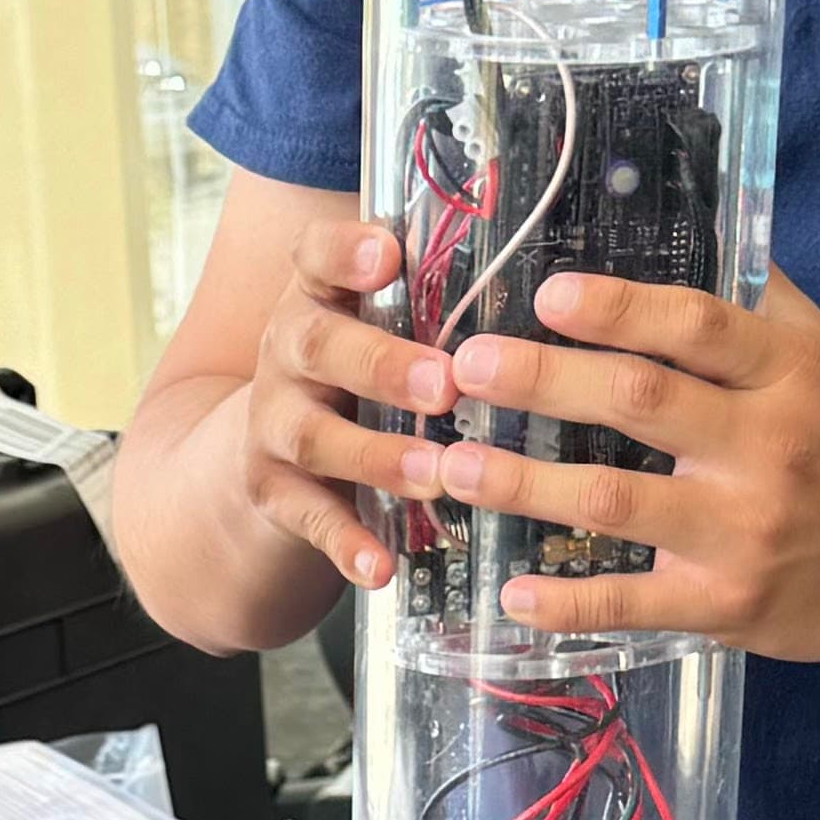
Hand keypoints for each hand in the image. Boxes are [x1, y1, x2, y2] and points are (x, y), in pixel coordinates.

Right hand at [236, 209, 481, 595]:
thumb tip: (561, 281)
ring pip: (315, 436)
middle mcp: (288, 351)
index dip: (344, 252)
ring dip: (376, 457)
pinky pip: (309, 518)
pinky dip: (345, 543)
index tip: (386, 255)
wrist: (257, 451)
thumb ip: (431, 299)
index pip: (316, 256)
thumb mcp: (376, 324)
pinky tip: (381, 568)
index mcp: (319, 297)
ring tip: (433, 473)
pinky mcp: (272, 491)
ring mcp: (274, 423)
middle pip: (317, 345)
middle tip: (445, 387)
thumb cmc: (357, 373)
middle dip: (383, 366)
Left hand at [421, 265, 819, 664]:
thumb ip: (748, 302)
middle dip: (541, 381)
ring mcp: (746, 531)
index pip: (697, 326)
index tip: (545, 295)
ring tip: (452, 466)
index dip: (616, 308)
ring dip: (522, 483)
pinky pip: (633, 601)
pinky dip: (567, 601)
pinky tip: (511, 593)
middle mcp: (770, 447)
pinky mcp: (728, 604)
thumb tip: (672, 216)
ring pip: (615, 500)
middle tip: (466, 367)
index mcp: (790, 372)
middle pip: (639, 402)